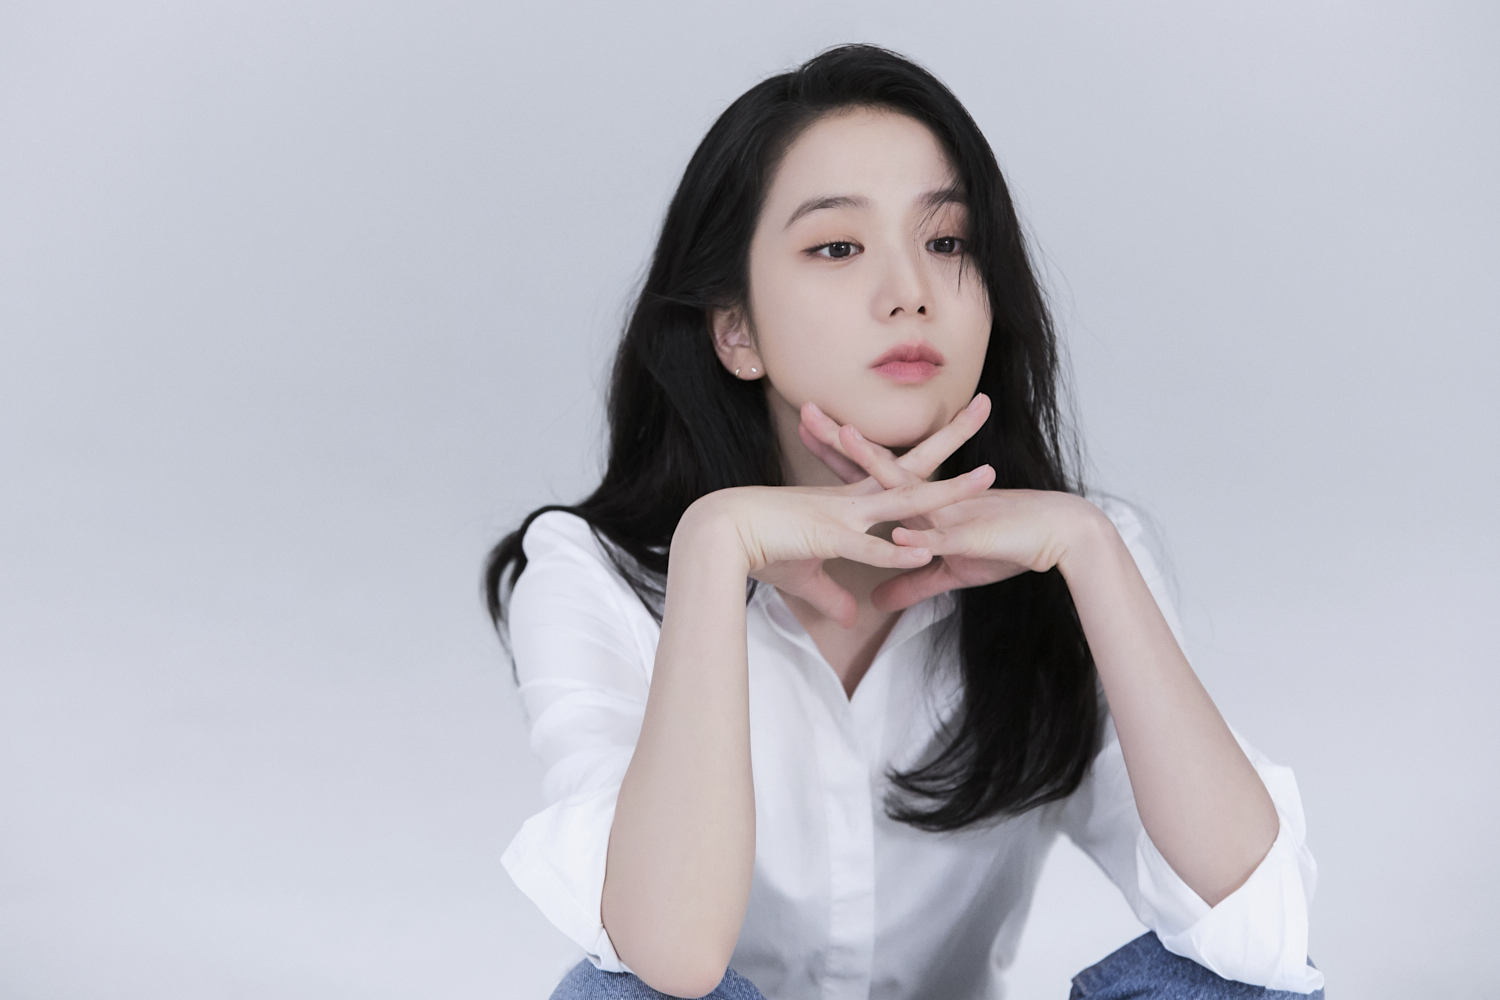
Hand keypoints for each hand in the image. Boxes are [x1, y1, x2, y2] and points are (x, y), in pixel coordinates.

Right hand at [680, 466, 996, 627]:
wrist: (718, 534)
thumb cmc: (756, 549)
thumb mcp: (803, 576)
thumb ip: (831, 594)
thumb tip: (849, 616)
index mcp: (848, 502)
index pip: (897, 471)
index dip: (929, 455)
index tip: (958, 435)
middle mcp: (851, 500)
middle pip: (912, 465)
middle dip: (951, 437)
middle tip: (984, 407)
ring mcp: (841, 515)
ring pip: (905, 500)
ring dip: (945, 492)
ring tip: (984, 478)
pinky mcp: (826, 538)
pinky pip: (868, 546)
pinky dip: (895, 550)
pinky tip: (923, 554)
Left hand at [798, 396, 1106, 611]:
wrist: (1057, 535)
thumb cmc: (1006, 546)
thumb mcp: (948, 571)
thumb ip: (911, 582)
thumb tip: (878, 601)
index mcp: (923, 501)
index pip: (872, 473)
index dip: (838, 453)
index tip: (806, 428)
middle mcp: (931, 498)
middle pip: (878, 466)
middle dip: (842, 441)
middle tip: (808, 412)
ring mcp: (949, 515)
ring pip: (906, 487)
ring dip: (877, 467)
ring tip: (847, 442)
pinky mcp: (970, 539)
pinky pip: (941, 540)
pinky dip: (920, 539)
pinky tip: (898, 535)